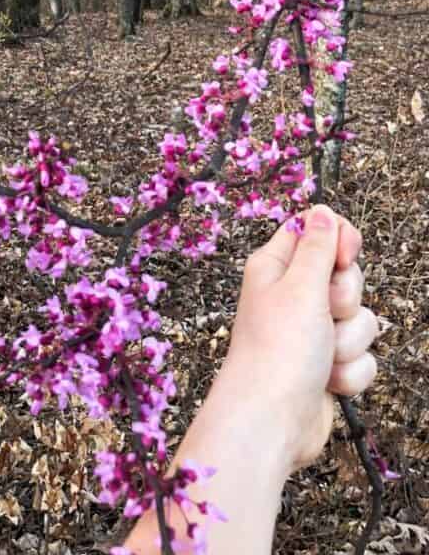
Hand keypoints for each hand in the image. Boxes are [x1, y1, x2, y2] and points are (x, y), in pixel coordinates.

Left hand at [218, 204, 377, 472]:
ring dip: (349, 340)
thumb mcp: (300, 287)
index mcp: (276, 267)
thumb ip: (318, 248)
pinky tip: (328, 382)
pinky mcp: (326, 365)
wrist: (272, 422)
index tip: (345, 257)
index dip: (338, 240)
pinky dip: (350, 372)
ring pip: (359, 319)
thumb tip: (322, 210)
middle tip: (326, 311)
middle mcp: (291, 296)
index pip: (314, 231)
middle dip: (346, 298)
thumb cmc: (279, 350)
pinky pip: (360, 356)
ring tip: (323, 355)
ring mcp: (310, 332)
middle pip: (345, 275)